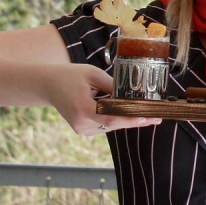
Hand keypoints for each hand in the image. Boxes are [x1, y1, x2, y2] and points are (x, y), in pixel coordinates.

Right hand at [44, 65, 159, 135]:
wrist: (47, 85)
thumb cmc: (70, 75)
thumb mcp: (92, 74)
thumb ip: (113, 85)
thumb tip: (134, 95)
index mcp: (82, 108)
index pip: (112, 117)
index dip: (132, 118)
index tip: (150, 116)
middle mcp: (82, 123)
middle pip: (115, 123)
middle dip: (136, 119)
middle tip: (158, 115)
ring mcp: (82, 129)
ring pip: (111, 125)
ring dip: (127, 118)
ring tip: (147, 113)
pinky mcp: (84, 130)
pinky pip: (105, 125)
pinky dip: (116, 118)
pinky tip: (127, 112)